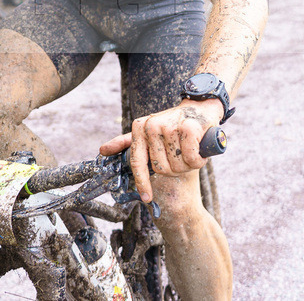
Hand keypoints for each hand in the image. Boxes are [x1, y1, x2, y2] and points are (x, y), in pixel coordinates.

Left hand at [99, 99, 222, 202]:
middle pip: (161, 168)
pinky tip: (199, 149)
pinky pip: (191, 158)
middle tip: (181, 157)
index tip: (147, 197)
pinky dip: (197, 160)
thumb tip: (102, 150)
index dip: (142, 182)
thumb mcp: (148, 130)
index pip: (137, 162)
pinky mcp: (188, 128)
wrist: (201, 106)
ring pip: (177, 165)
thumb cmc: (174, 123)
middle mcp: (151, 126)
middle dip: (174, 168)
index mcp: (139, 128)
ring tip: (190, 150)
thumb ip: (127, 142)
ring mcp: (169, 126)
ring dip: (188, 164)